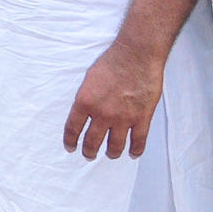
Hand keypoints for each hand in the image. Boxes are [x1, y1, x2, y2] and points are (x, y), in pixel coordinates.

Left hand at [63, 41, 164, 158]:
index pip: (73, 128)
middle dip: (89, 151)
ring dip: (111, 153)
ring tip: (110, 154)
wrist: (136, 56)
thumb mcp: (89, 79)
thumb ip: (87, 98)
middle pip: (92, 141)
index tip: (70, 147)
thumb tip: (85, 111)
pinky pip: (138, 141)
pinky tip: (133, 154)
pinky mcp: (142, 118)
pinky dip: (136, 150)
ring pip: (115, 145)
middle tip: (88, 155)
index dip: (70, 140)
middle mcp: (102, 113)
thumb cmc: (111, 63)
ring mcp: (123, 118)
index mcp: (85, 102)